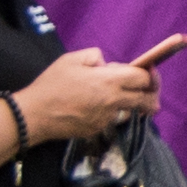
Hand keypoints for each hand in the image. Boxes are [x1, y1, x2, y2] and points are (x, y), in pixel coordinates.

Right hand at [15, 45, 162, 142]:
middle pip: (147, 100)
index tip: (149, 72)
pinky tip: (94, 107)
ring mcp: (106, 118)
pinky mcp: (98, 130)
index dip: (150, 75)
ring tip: (121, 96)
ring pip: (130, 111)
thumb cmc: (51, 84)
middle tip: (151, 91)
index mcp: (109, 81)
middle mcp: (113, 101)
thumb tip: (107, 65)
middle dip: (152, 94)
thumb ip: (95, 57)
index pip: (144, 78)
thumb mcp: (72, 59)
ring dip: (131, 104)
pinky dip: (109, 112)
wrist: (34, 115)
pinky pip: (111, 119)